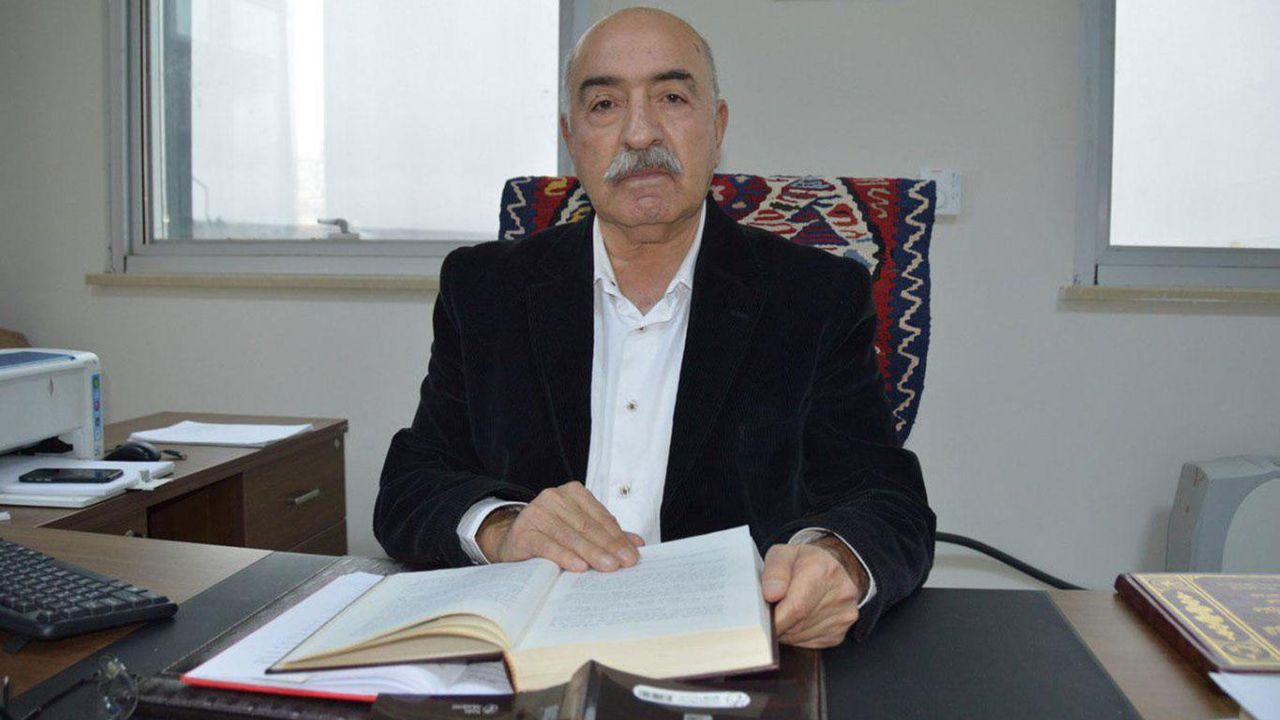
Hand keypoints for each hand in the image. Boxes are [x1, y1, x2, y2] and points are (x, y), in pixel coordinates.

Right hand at [476, 481, 643, 571]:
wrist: (512, 542)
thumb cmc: (551, 536)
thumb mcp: (579, 531)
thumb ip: (607, 535)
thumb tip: (637, 544)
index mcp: (573, 493)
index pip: (601, 516)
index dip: (618, 537)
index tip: (633, 555)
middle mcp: (554, 497)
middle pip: (588, 526)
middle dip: (609, 546)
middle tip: (625, 564)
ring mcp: (537, 513)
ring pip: (570, 535)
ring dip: (591, 552)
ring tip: (608, 567)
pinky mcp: (524, 532)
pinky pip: (547, 545)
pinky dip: (564, 556)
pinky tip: (578, 566)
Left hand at [761, 537, 867, 647]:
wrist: (829, 567)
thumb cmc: (802, 562)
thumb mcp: (782, 554)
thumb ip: (774, 571)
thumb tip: (771, 594)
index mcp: (823, 570)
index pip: (796, 607)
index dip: (775, 619)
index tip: (762, 621)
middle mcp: (840, 593)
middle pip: (797, 624)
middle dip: (778, 622)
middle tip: (769, 611)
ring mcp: (844, 615)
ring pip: (801, 636)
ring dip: (786, 629)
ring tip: (785, 611)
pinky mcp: (840, 632)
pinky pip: (809, 643)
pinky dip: (797, 635)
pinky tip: (798, 619)